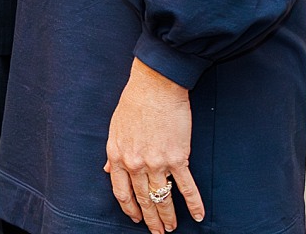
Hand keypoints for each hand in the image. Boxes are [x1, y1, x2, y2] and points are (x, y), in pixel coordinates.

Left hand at [105, 58, 202, 228]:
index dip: (129, 208)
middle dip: (150, 219)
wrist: (156, 86)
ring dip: (168, 216)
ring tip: (171, 228)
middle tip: (157, 232)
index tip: (135, 218)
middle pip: (143, 199)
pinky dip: (194, 204)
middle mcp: (135, 164)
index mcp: (117, 155)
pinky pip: (186, 187)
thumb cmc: (134, 102)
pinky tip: (199, 216)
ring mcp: (156, 163)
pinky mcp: (177, 158)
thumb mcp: (115, 127)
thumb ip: (113, 152)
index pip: (121, 192)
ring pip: (162, 198)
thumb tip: (107, 169)